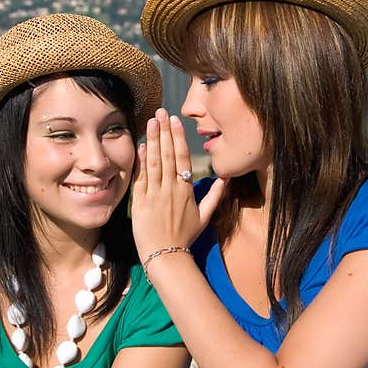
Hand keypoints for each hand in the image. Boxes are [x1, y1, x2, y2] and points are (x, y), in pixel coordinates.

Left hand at [131, 108, 224, 259]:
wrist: (166, 256)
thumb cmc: (185, 237)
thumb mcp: (205, 216)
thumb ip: (215, 195)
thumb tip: (226, 177)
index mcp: (187, 190)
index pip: (183, 158)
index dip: (177, 137)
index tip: (175, 121)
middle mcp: (172, 189)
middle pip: (167, 155)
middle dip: (163, 131)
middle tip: (160, 112)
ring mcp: (155, 195)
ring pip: (154, 162)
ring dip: (152, 140)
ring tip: (150, 122)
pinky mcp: (141, 202)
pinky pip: (141, 178)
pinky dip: (141, 161)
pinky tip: (140, 146)